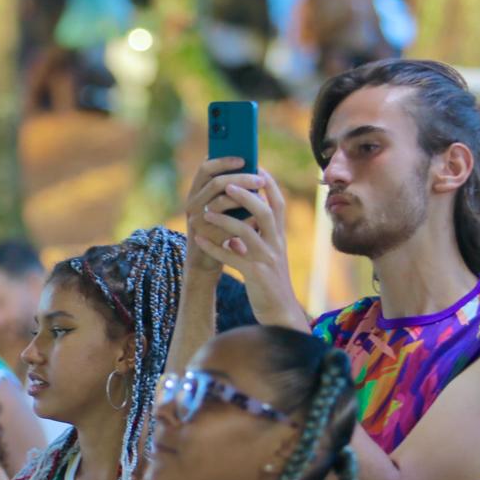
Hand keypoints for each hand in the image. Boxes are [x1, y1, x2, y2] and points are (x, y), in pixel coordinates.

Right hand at [184, 158, 265, 274]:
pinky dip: (245, 221)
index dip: (224, 161)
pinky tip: (257, 220)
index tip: (245, 158)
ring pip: (220, 202)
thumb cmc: (218, 229)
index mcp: (196, 192)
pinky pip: (227, 225)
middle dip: (241, 179)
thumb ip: (231, 189)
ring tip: (261, 200)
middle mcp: (192, 204)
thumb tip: (256, 170)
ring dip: (244, 198)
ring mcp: (197, 221)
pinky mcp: (205, 238)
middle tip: (260, 180)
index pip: (205, 168)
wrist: (205, 261)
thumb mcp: (221, 207)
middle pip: (216, 183)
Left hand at [191, 169, 308, 330]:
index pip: (278, 204)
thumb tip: (238, 230)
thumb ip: (255, 242)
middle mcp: (276, 245)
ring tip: (206, 213)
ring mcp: (267, 260)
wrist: (279, 314)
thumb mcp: (266, 258)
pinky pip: (233, 258)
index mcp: (279, 238)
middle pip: (265, 212)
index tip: (255, 166)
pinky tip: (199, 241)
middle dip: (246, 196)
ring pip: (247, 233)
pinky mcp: (255, 276)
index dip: (268, 184)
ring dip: (226, 220)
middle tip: (227, 184)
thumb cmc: (269, 284)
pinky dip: (215, 248)